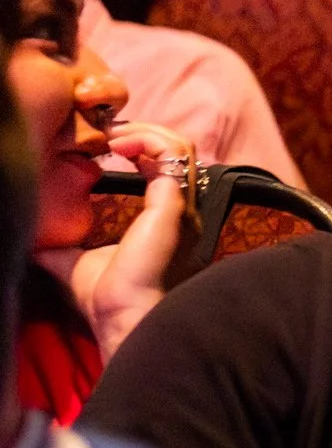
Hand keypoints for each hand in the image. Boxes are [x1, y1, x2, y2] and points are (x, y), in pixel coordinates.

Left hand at [72, 122, 199, 359]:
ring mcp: (181, 205)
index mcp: (167, 220)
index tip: (106, 145)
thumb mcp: (75, 262)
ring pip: (180, 146)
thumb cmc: (107, 297)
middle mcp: (181, 209)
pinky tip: (117, 146)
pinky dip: (146, 141)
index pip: (166, 168)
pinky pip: (171, 155)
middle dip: (143, 132)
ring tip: (112, 135)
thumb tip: (34, 241)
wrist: (122, 316)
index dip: (140, 148)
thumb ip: (63, 247)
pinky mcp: (173, 203)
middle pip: (178, 151)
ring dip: (145, 132)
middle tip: (106, 131)